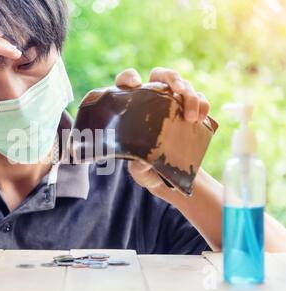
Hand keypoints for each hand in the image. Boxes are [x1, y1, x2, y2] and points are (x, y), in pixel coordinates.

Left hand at [115, 67, 210, 191]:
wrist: (169, 176)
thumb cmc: (146, 168)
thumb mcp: (139, 171)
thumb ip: (138, 167)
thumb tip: (142, 161)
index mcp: (132, 106)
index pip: (126, 81)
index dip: (129, 77)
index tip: (135, 84)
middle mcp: (153, 98)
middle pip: (161, 74)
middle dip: (171, 78)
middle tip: (178, 90)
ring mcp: (173, 102)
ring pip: (183, 85)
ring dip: (190, 96)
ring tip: (191, 118)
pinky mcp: (190, 110)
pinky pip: (200, 98)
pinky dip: (203, 104)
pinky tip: (202, 117)